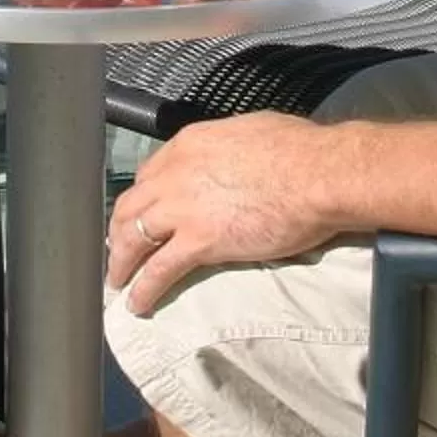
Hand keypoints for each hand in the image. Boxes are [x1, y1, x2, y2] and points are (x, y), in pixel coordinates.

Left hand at [106, 113, 348, 315]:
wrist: (319, 174)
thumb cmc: (300, 151)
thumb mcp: (250, 133)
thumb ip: (227, 151)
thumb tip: (232, 162)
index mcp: (190, 144)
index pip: (149, 174)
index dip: (143, 199)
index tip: (143, 214)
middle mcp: (176, 172)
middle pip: (131, 205)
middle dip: (119, 230)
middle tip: (118, 250)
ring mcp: (183, 207)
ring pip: (134, 237)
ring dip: (122, 262)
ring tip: (118, 281)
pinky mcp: (199, 241)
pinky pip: (159, 269)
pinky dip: (144, 288)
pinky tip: (138, 303)